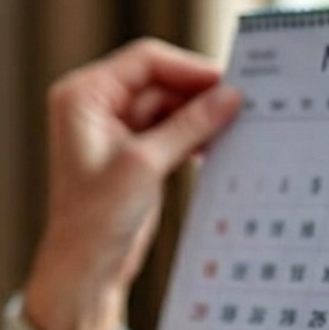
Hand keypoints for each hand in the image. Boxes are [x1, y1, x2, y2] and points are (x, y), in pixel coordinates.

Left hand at [21, 39, 240, 329]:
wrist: (85, 268)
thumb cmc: (94, 219)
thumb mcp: (144, 165)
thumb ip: (188, 126)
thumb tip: (229, 96)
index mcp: (84, 96)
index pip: (144, 62)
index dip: (188, 69)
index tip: (229, 81)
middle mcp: (96, 105)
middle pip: (161, 81)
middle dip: (199, 94)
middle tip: (245, 103)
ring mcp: (116, 128)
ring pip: (170, 106)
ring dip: (201, 116)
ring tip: (239, 125)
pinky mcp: (134, 152)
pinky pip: (172, 130)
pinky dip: (195, 136)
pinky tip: (221, 145)